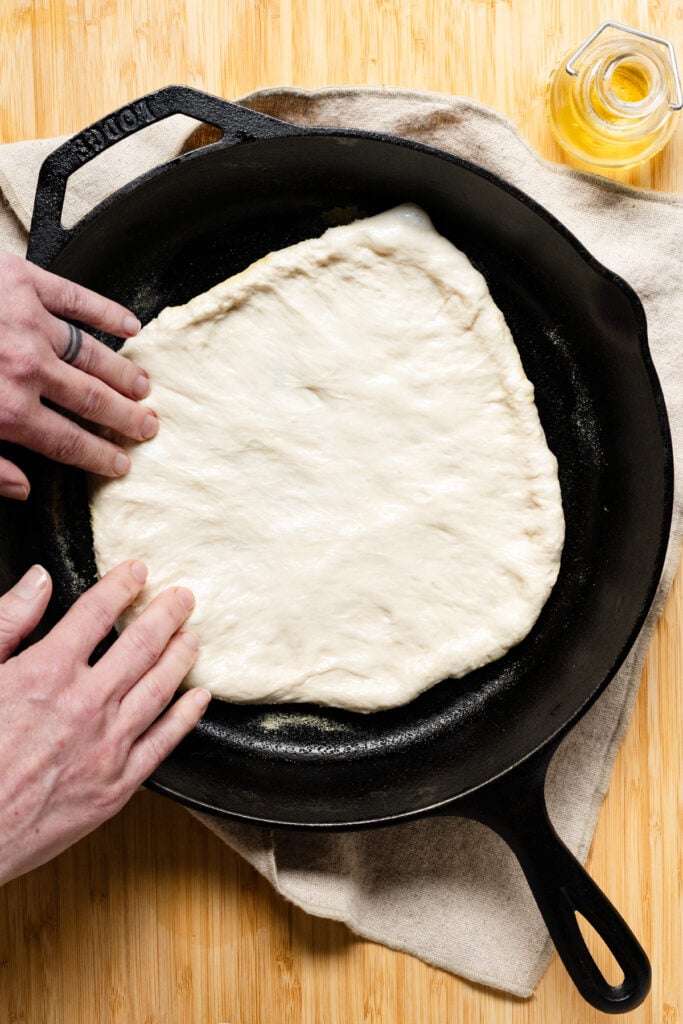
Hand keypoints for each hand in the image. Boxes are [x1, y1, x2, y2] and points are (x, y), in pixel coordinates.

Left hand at [0, 251, 156, 499]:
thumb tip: (23, 488)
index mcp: (8, 411)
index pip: (70, 443)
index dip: (101, 458)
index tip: (120, 464)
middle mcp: (29, 369)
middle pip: (93, 402)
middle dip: (126, 419)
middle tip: (147, 427)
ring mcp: (31, 323)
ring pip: (93, 355)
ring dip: (123, 374)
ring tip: (144, 387)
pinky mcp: (24, 282)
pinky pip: (77, 299)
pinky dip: (107, 313)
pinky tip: (130, 327)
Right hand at [0, 560, 209, 884]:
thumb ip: (7, 622)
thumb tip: (37, 580)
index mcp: (47, 672)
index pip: (97, 613)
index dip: (121, 586)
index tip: (138, 572)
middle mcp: (86, 704)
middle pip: (142, 644)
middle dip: (167, 614)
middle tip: (184, 597)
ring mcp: (107, 746)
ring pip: (160, 688)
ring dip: (181, 656)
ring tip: (193, 637)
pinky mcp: (117, 786)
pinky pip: (164, 742)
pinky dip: (187, 715)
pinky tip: (199, 698)